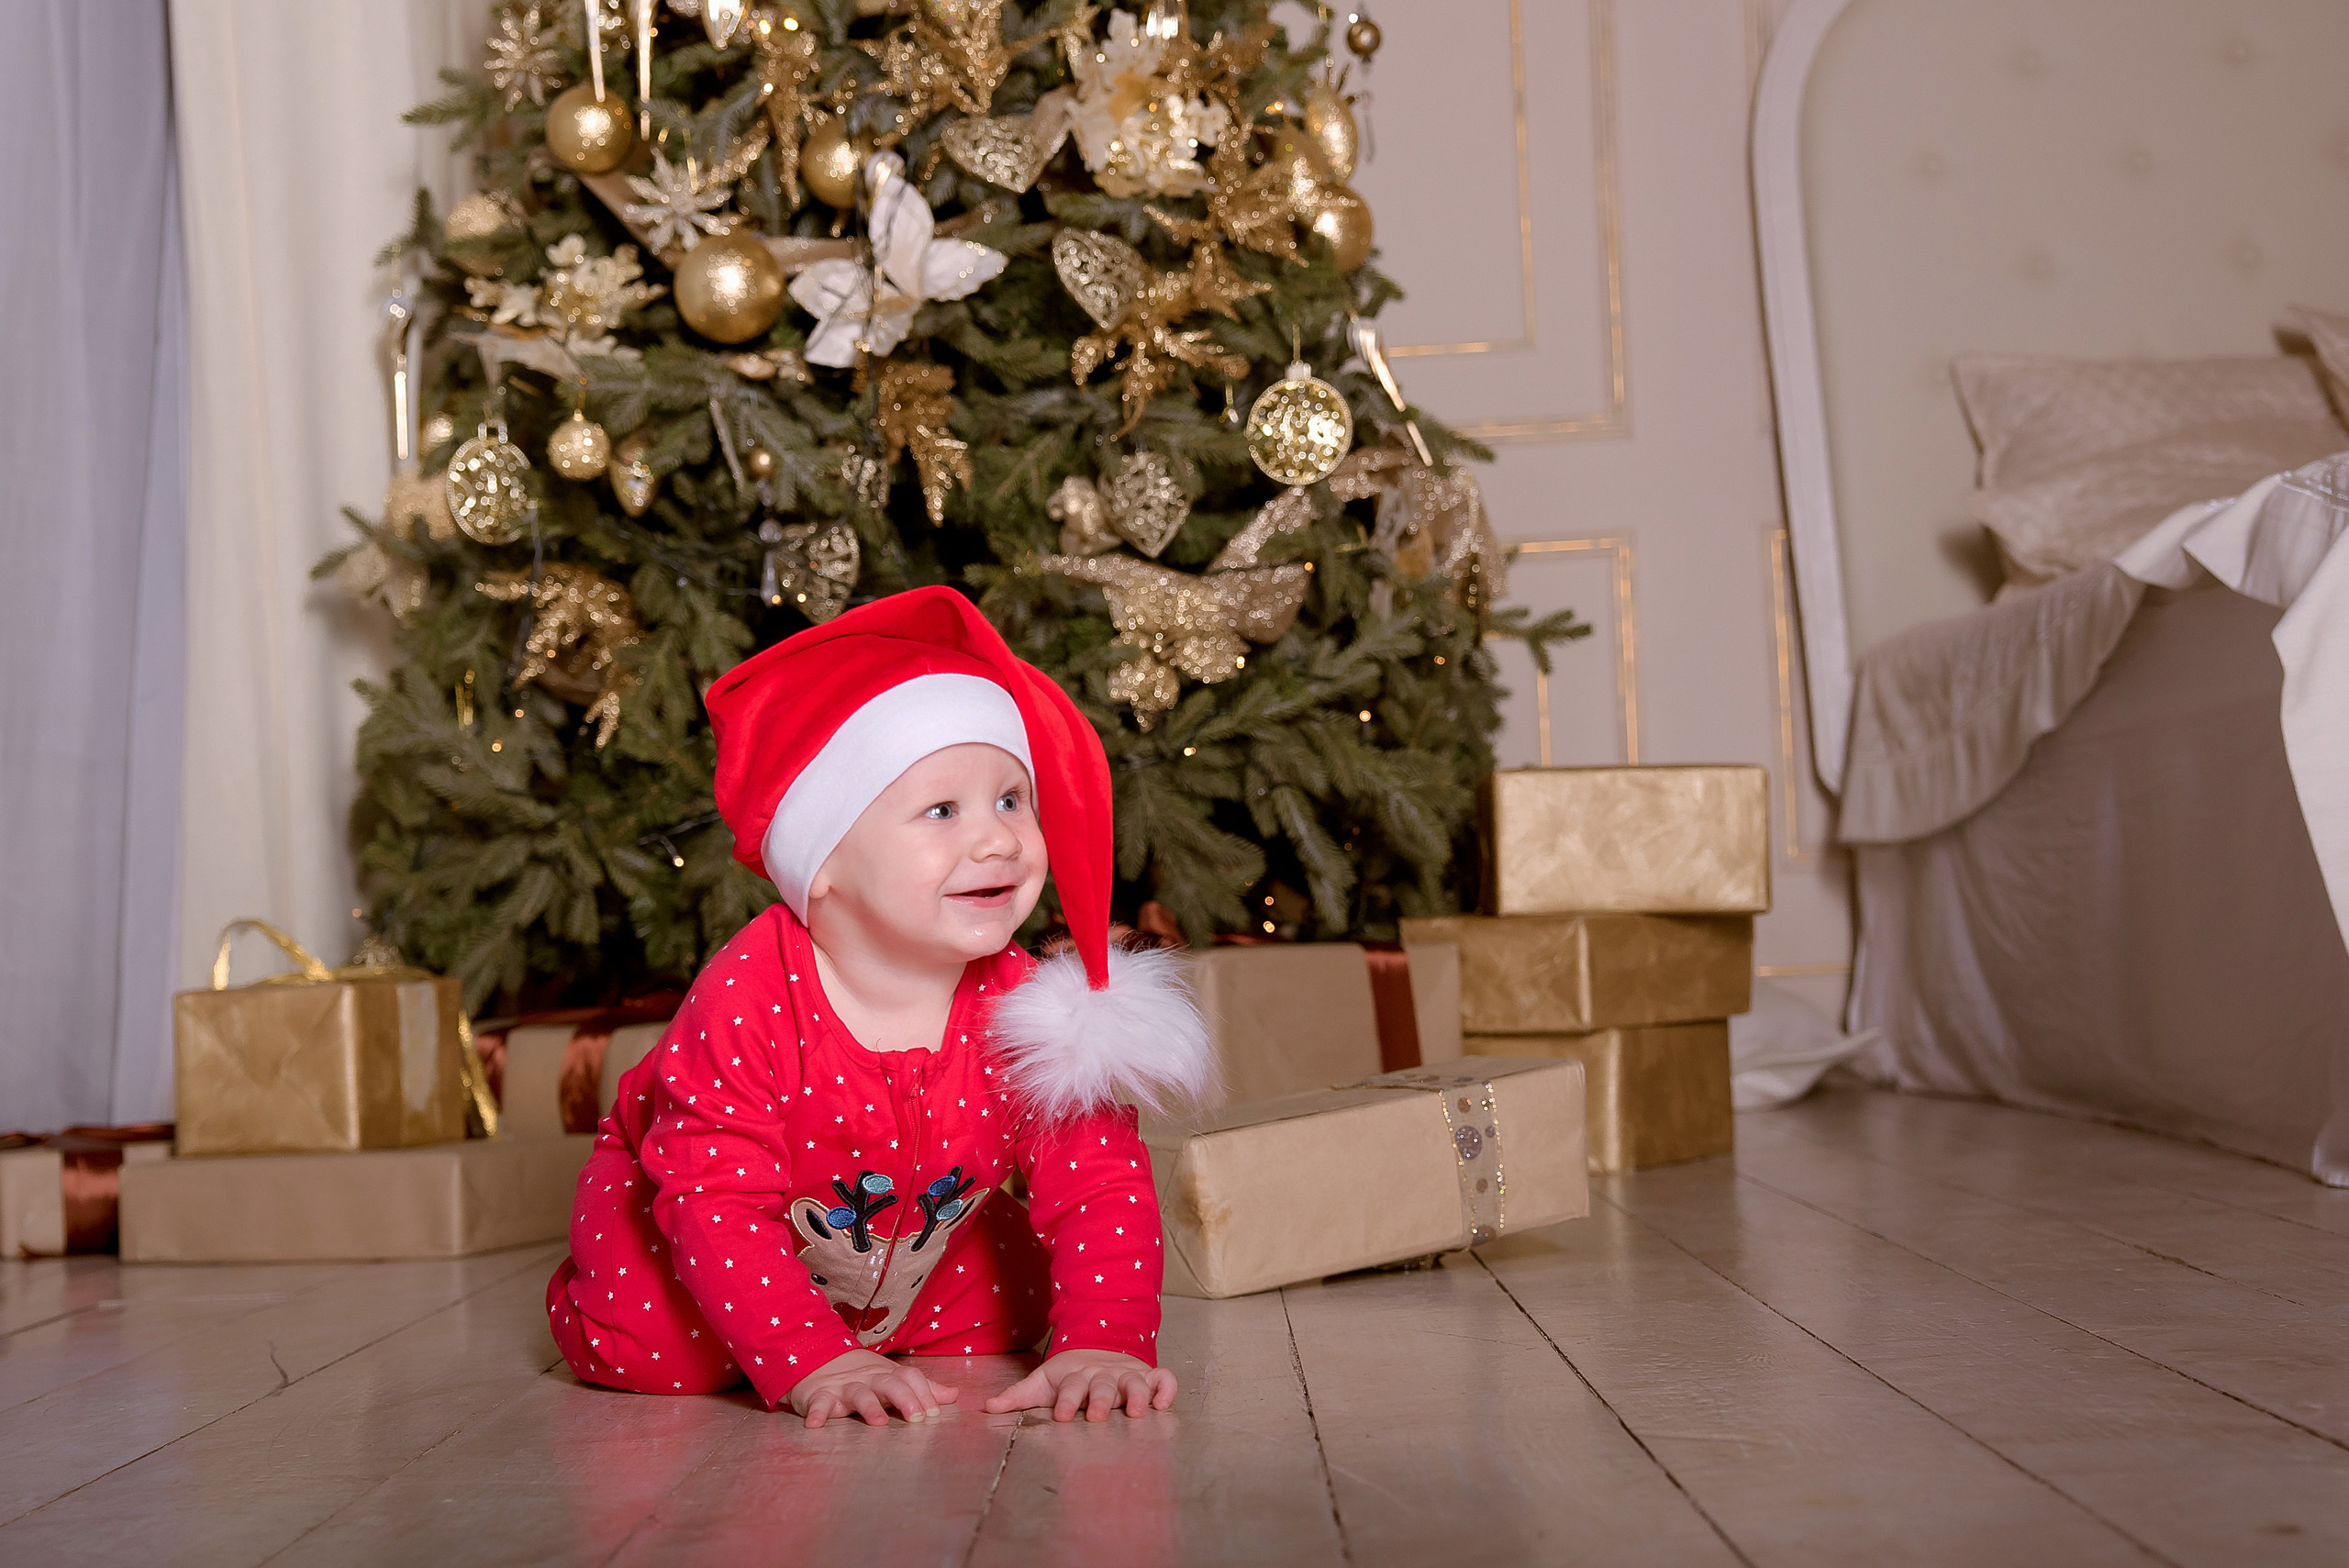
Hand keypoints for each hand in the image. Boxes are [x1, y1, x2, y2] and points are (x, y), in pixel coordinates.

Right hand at [789, 1348, 958, 1428]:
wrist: (818, 1359)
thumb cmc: (863, 1376)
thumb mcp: (892, 1379)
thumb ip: (922, 1390)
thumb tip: (954, 1395)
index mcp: (888, 1375)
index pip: (911, 1378)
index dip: (924, 1393)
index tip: (934, 1414)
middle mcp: (869, 1379)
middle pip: (890, 1384)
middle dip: (905, 1399)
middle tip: (917, 1418)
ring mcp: (844, 1387)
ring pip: (858, 1393)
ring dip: (869, 1407)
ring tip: (879, 1422)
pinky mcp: (819, 1395)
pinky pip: (818, 1403)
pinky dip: (817, 1413)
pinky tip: (815, 1424)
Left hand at [983, 1349, 1176, 1421]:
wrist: (1099, 1346)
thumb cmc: (1069, 1376)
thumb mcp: (1043, 1383)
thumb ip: (1018, 1396)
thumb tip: (986, 1407)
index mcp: (1076, 1377)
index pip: (1070, 1388)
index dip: (1066, 1401)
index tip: (1061, 1415)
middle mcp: (1102, 1376)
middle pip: (1102, 1386)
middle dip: (1100, 1400)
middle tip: (1096, 1415)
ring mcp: (1127, 1374)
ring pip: (1134, 1382)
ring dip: (1136, 1395)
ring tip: (1136, 1412)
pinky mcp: (1148, 1375)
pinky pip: (1163, 1378)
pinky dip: (1165, 1388)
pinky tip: (1163, 1403)